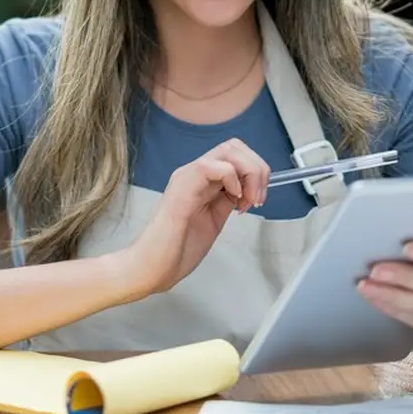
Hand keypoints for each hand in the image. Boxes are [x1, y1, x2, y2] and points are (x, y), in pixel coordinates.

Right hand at [126, 138, 270, 296]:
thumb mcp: (214, 219)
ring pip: (227, 151)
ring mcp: (187, 177)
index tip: (257, 199)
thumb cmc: (179, 249)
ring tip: (247, 200)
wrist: (155, 266)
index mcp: (202, 180)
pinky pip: (213, 167)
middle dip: (256, 169)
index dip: (254, 171)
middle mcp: (194, 173)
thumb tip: (247, 190)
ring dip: (248, 173)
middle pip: (234, 146)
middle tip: (257, 198)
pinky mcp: (183, 187)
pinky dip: (232, 179)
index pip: (235, 155)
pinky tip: (233, 199)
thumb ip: (227, 201)